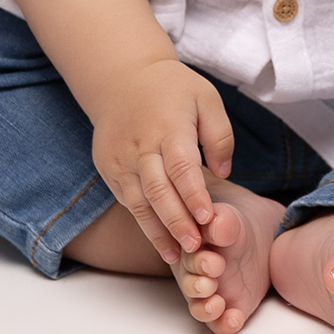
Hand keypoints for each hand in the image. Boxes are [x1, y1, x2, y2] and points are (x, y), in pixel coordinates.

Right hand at [90, 59, 235, 262]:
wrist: (122, 77)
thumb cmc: (173, 89)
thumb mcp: (206, 98)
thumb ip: (220, 136)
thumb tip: (224, 173)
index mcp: (168, 126)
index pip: (181, 166)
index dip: (193, 194)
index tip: (208, 218)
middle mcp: (141, 146)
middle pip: (157, 190)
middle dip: (176, 222)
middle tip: (197, 248)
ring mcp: (120, 159)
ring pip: (138, 202)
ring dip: (158, 231)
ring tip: (179, 256)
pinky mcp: (109, 168)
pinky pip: (127, 200)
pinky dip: (143, 222)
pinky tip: (161, 241)